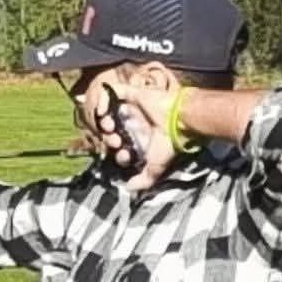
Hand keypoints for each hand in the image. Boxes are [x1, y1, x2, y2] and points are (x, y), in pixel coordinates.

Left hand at [100, 73, 180, 191]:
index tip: (124, 155)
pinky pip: (110, 92)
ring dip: (104, 122)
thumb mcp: (156, 167)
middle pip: (111, 131)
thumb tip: (129, 189)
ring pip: (108, 113)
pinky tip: (103, 112)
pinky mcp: (132, 94)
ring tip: (110, 127)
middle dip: (108, 138)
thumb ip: (144, 180)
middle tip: (115, 141)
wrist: (179, 122)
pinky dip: (102, 101)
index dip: (117, 152)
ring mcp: (132, 108)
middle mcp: (134, 124)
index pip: (120, 146)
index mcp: (139, 139)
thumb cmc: (170, 143)